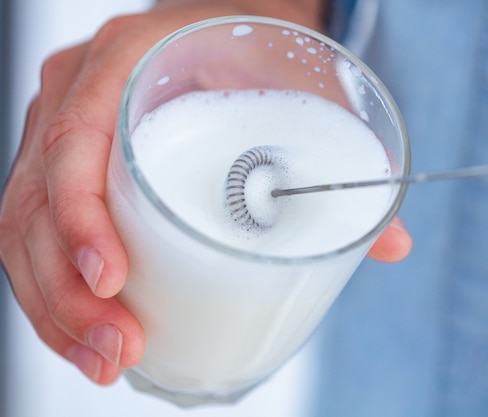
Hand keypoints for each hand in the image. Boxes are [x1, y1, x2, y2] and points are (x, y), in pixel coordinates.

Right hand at [0, 1, 324, 384]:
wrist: (237, 29)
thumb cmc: (259, 53)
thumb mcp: (295, 87)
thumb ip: (339, 157)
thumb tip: (392, 243)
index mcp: (126, 61)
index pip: (74, 142)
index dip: (80, 219)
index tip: (114, 281)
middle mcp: (77, 96)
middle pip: (34, 202)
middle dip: (69, 292)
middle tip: (120, 347)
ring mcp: (63, 133)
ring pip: (23, 229)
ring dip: (56, 307)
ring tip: (107, 357)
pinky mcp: (68, 171)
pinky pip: (36, 234)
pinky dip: (54, 291)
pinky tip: (89, 334)